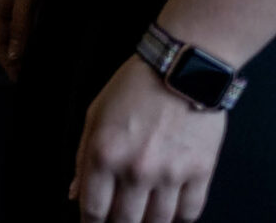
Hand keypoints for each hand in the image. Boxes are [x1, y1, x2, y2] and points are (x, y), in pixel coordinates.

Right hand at [0, 0, 51, 79]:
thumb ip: (22, 21)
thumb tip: (14, 56)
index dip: (6, 60)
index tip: (21, 82)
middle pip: (16, 37)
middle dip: (23, 59)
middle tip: (40, 82)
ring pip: (35, 31)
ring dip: (40, 49)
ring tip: (53, 70)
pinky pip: (51, 22)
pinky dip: (54, 37)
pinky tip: (65, 47)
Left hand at [72, 57, 226, 222]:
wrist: (181, 69)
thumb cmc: (135, 87)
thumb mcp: (95, 114)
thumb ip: (83, 157)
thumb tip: (75, 193)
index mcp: (104, 154)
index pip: (94, 209)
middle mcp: (136, 169)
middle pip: (126, 221)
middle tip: (118, 222)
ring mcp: (171, 174)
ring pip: (158, 222)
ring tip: (143, 218)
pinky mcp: (200, 172)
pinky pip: (189, 212)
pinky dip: (178, 219)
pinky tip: (170, 214)